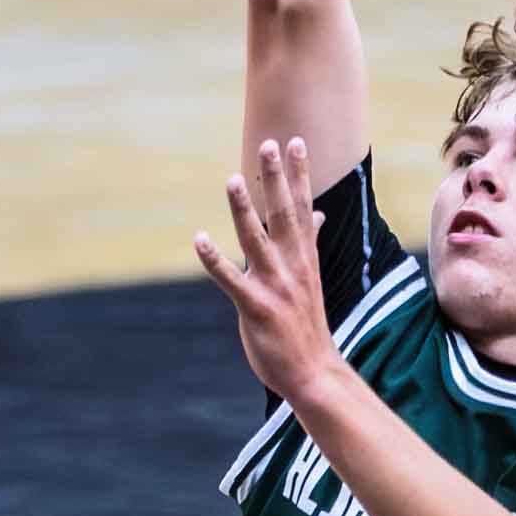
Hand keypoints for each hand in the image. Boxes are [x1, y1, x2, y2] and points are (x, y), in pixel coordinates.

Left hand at [193, 134, 339, 403]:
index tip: (295, 143)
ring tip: (232, 180)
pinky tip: (198, 239)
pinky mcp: (256, 308)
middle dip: (276, 179)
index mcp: (304, 258)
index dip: (299, 175)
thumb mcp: (309, 278)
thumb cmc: (306, 325)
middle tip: (269, 144)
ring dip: (244, 210)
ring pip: (255, 240)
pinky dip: (214, 259)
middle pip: (283, 214)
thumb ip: (307, 243)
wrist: (314, 372)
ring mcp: (275, 286)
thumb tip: (317, 215)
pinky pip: (231, 280)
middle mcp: (292, 266)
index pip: (302, 208)